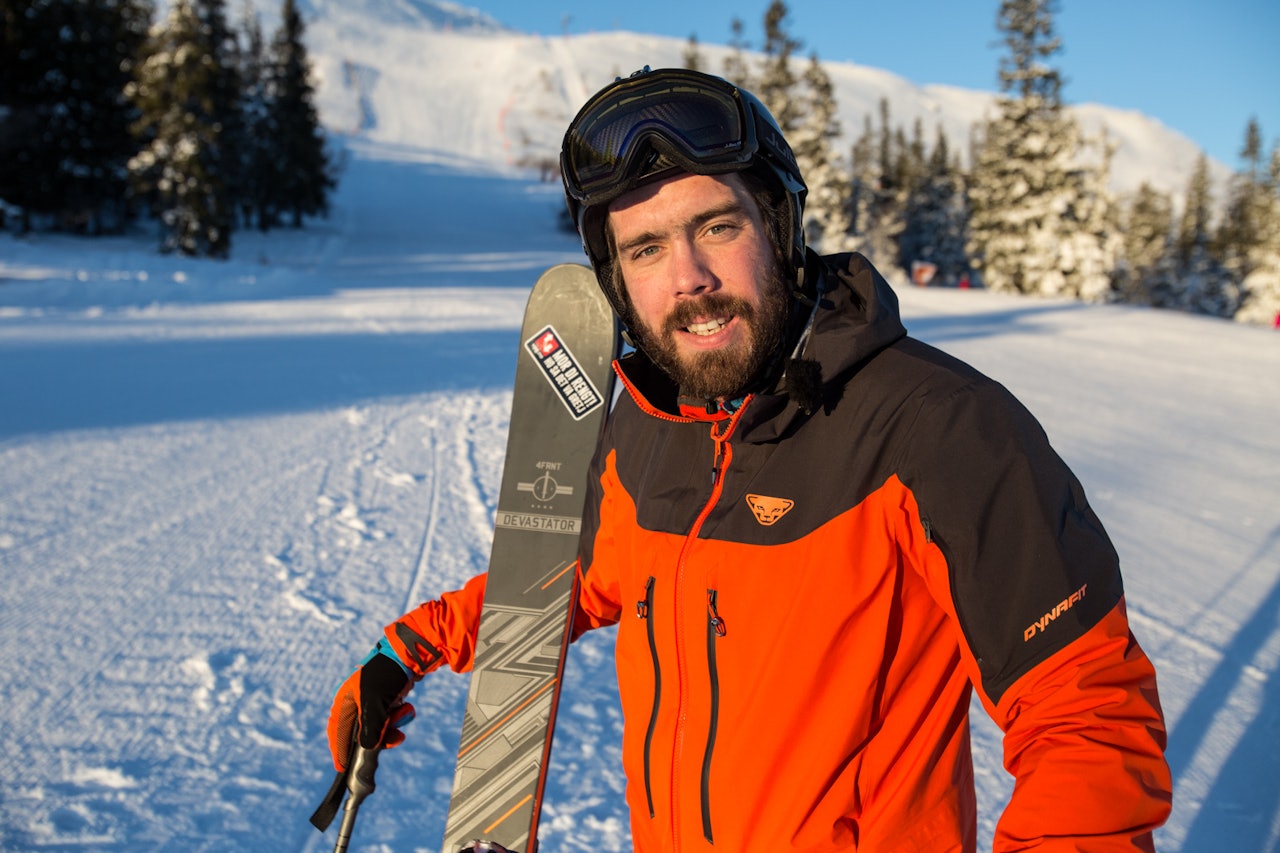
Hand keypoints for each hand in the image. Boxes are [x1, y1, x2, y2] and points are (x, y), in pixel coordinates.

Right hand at [327, 638, 415, 770]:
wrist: (412, 652)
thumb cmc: (388, 675)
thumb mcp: (375, 704)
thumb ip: (370, 729)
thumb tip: (367, 749)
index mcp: (345, 699)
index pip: (338, 730)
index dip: (339, 749)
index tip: (342, 768)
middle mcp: (356, 700)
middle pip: (363, 731)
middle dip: (381, 735)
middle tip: (395, 738)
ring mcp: (373, 698)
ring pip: (380, 725)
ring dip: (394, 723)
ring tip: (406, 711)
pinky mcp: (388, 696)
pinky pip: (392, 716)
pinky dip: (399, 715)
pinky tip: (407, 707)